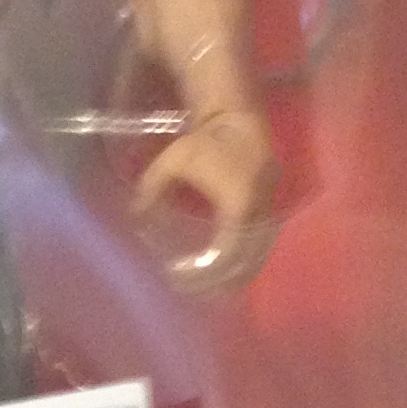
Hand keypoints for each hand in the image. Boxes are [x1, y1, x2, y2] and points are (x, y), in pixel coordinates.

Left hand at [133, 106, 278, 292]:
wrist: (237, 114)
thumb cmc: (203, 140)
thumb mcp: (169, 165)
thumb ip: (151, 193)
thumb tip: (135, 219)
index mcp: (237, 205)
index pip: (225, 252)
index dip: (207, 272)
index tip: (183, 278)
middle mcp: (259, 211)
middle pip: (247, 261)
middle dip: (224, 281)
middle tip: (199, 293)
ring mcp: (270, 207)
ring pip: (259, 253)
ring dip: (239, 273)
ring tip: (215, 289)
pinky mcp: (271, 203)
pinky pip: (262, 240)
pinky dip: (248, 257)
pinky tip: (231, 268)